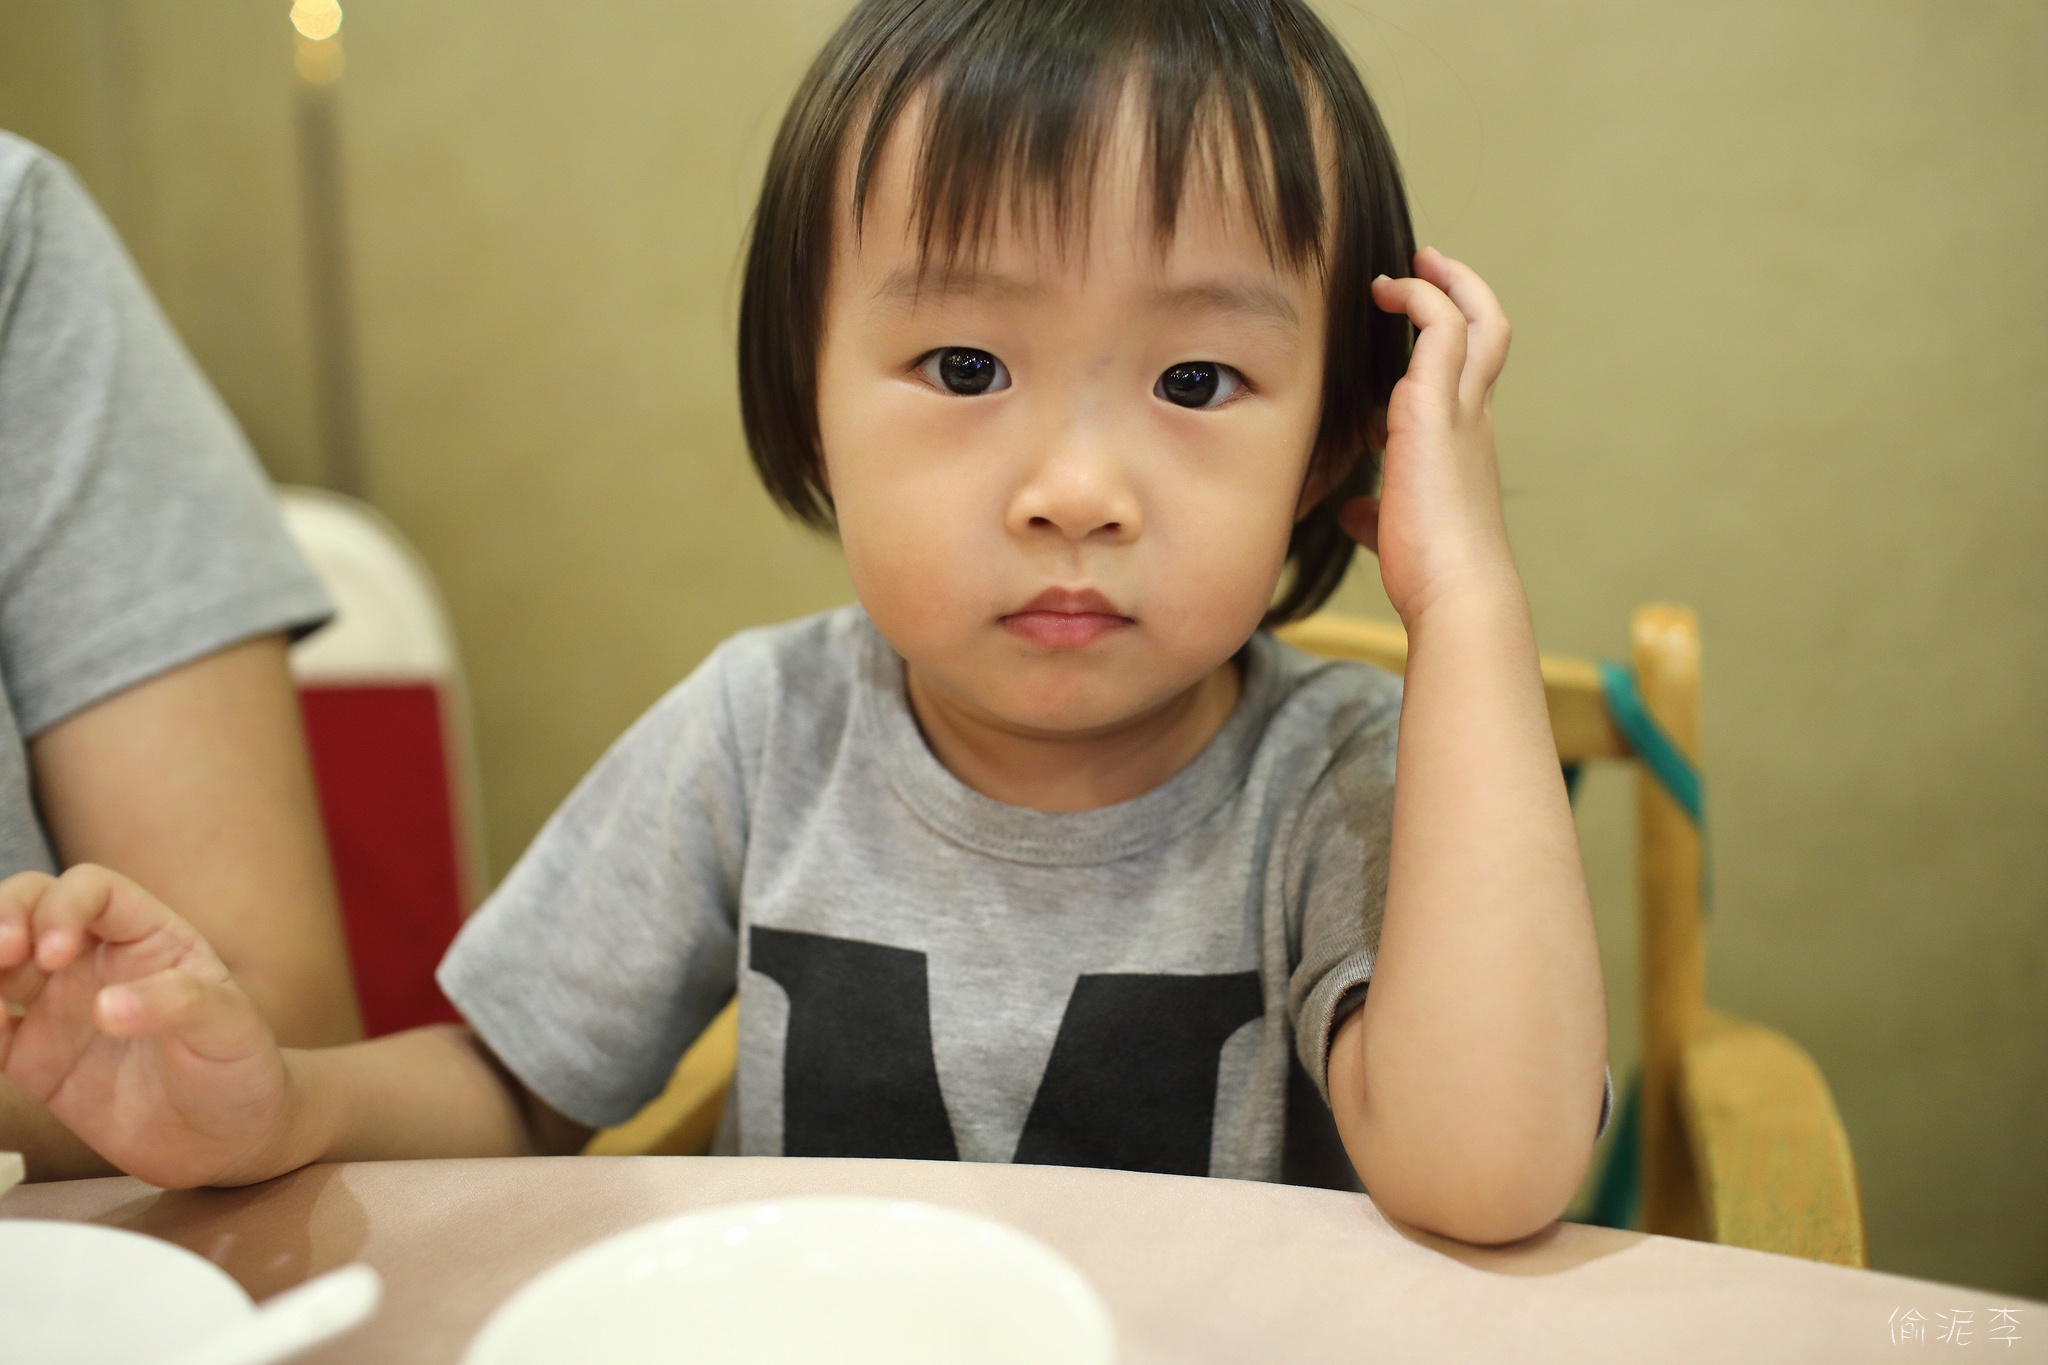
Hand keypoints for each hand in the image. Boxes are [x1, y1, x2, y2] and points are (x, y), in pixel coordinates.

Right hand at [0, 866, 295, 1187]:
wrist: (226, 1138)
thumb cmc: (239, 1068)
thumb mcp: (229, 1027)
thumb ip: (178, 1004)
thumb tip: (105, 1007)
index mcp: (146, 936)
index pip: (90, 890)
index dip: (62, 907)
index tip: (54, 953)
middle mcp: (93, 960)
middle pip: (27, 907)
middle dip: (1, 918)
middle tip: (1, 955)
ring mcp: (57, 1005)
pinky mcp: (33, 1056)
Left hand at [1341, 248, 1517, 625]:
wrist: (1455, 590)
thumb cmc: (1427, 570)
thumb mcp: (1393, 531)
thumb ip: (1374, 514)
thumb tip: (1352, 514)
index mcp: (1464, 445)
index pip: (1468, 377)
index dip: (1447, 343)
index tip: (1410, 322)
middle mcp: (1473, 419)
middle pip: (1488, 332)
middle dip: (1460, 290)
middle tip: (1425, 264)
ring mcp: (1462, 409)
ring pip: (1476, 319)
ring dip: (1440, 283)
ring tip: (1398, 268)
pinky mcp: (1436, 405)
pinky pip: (1441, 325)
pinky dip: (1419, 297)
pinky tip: (1386, 292)